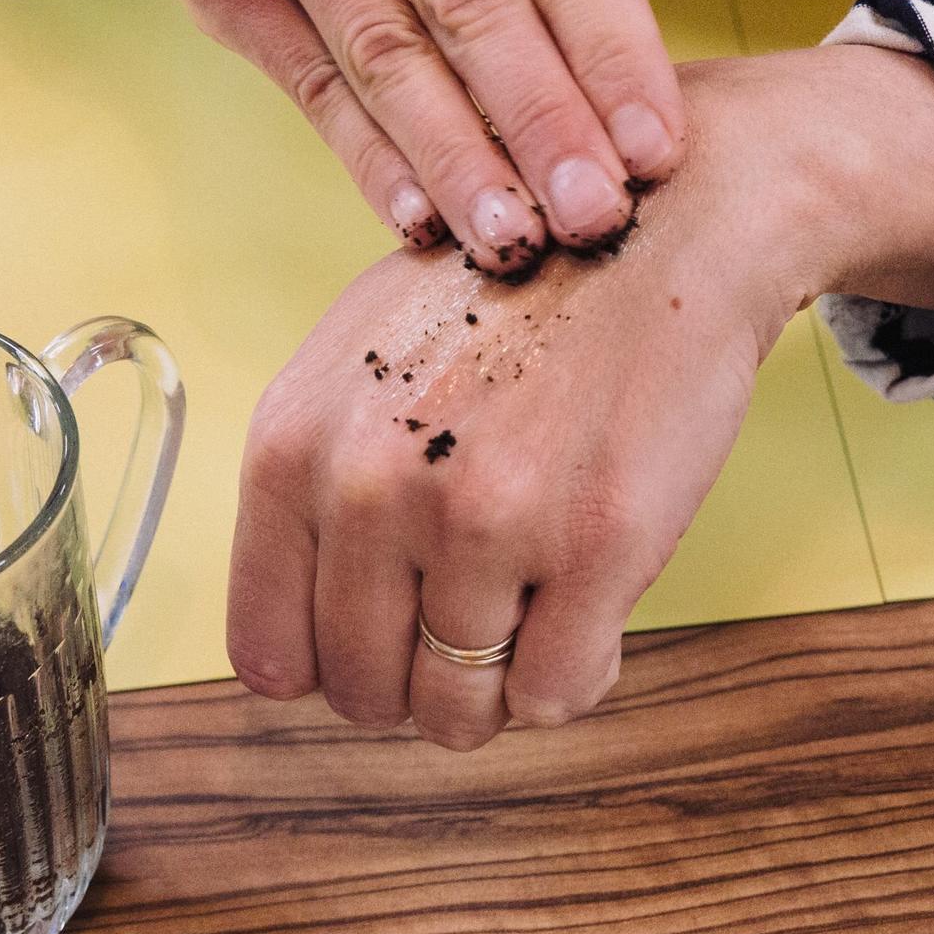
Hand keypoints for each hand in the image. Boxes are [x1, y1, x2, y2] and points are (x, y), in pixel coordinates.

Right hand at [33, 0, 687, 274]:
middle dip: (546, 124)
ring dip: (460, 164)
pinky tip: (425, 222)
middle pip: (473, 2)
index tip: (658, 150)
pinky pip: (314, 85)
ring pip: (388, 57)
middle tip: (598, 217)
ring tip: (517, 242)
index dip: (614, 53)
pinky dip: (373, 161)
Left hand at [227, 46, 933, 748]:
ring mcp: (483, 520)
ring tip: (535, 605)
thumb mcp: (359, 360)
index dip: (334, 664)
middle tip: (475, 618)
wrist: (663, 222)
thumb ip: (313, 484)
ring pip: (462, 710)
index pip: (270, 655)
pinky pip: (555, 694)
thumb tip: (296, 638)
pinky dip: (574, 673)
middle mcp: (369, 487)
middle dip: (422, 681)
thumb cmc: (515, 292)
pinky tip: (589, 607)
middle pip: (366, 693)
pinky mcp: (595, 544)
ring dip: (501, 682)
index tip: (384, 640)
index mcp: (292, 444)